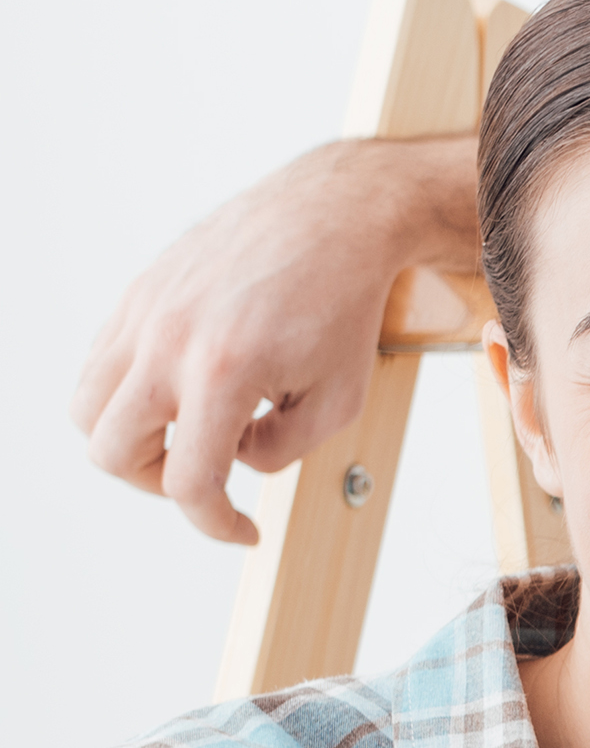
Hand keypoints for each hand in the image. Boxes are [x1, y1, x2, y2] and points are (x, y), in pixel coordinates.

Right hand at [70, 135, 475, 541]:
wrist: (331, 218)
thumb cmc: (342, 306)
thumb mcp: (338, 401)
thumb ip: (280, 451)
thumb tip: (230, 460)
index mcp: (223, 372)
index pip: (190, 482)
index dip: (216, 524)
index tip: (244, 529)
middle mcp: (167, 341)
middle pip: (111, 452)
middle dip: (158, 483)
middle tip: (208, 476)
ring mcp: (143, 313)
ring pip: (87, 407)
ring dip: (129, 438)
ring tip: (188, 435)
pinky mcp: (137, 294)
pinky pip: (101, 363)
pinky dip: (128, 393)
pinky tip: (183, 389)